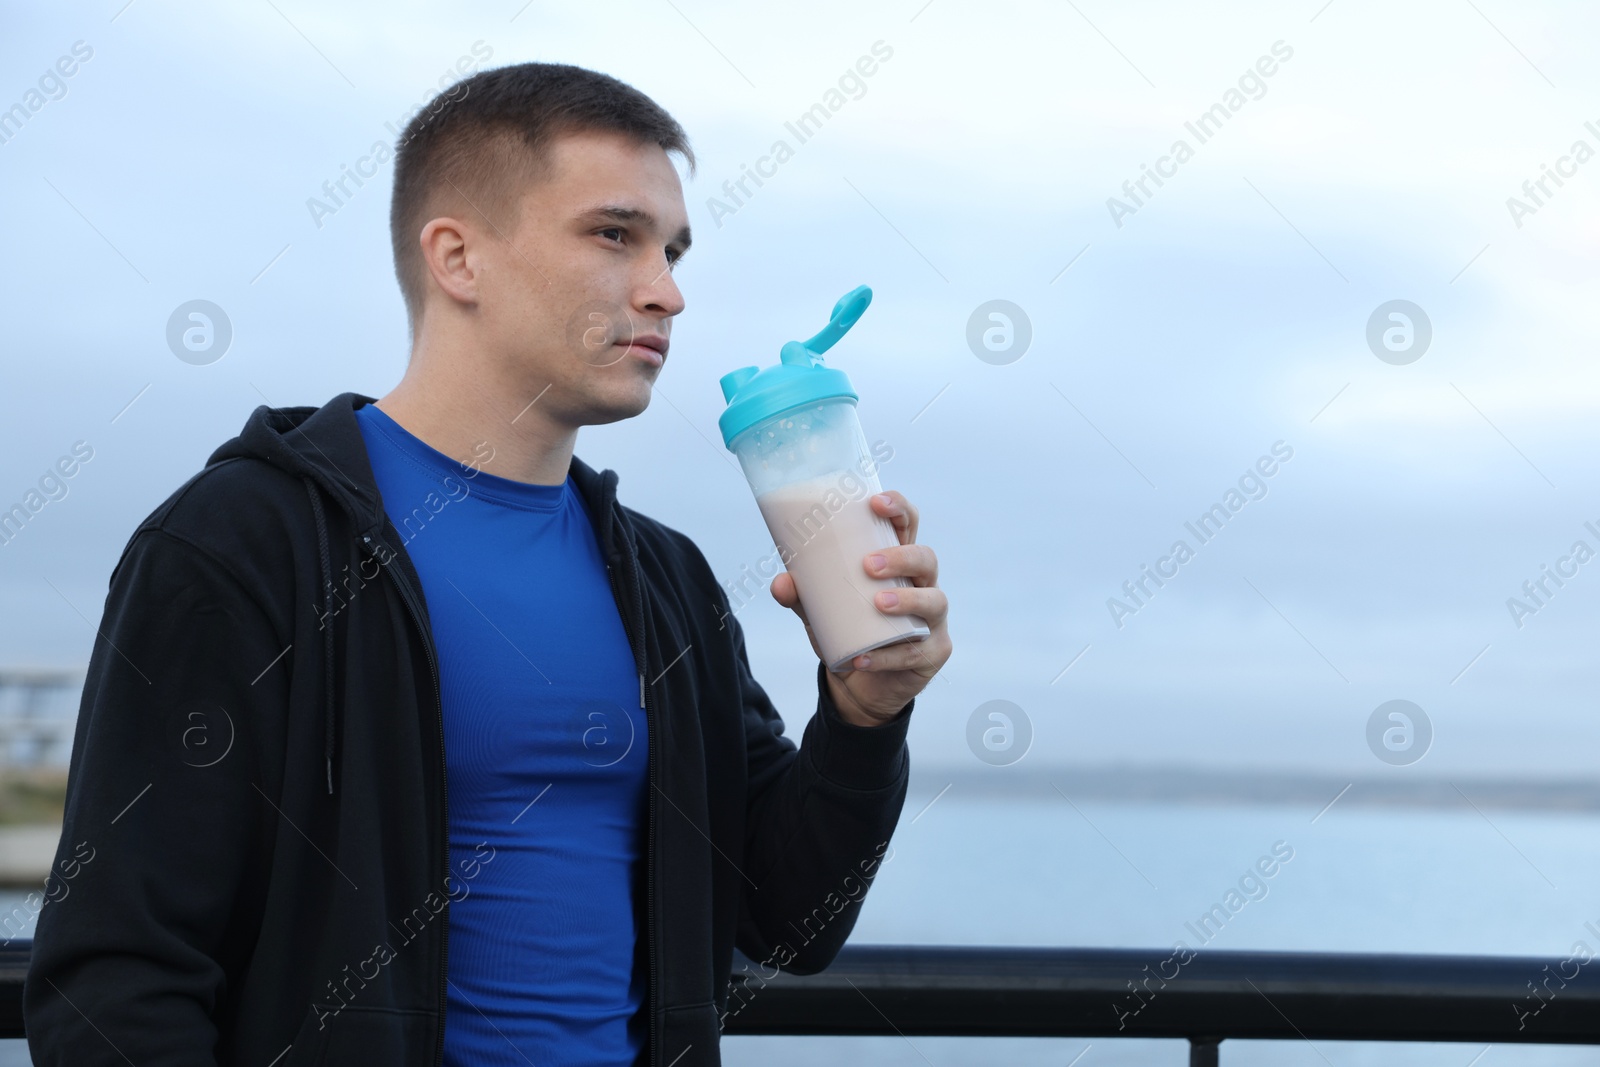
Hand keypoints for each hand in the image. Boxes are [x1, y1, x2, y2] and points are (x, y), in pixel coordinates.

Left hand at [770, 490, 952, 726]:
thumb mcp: (820, 612)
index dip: (898, 508)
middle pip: (927, 558)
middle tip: (870, 565)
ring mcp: (933, 620)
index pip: (907, 525)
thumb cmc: (848, 632)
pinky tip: (863, 658)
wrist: (860, 686)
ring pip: (934, 600)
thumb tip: (781, 583)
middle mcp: (922, 585)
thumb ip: (801, 596)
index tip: (875, 503)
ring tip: (878, 602)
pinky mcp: (933, 652)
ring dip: (907, 599)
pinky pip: (916, 651)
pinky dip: (887, 655)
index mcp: (898, 564)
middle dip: (902, 557)